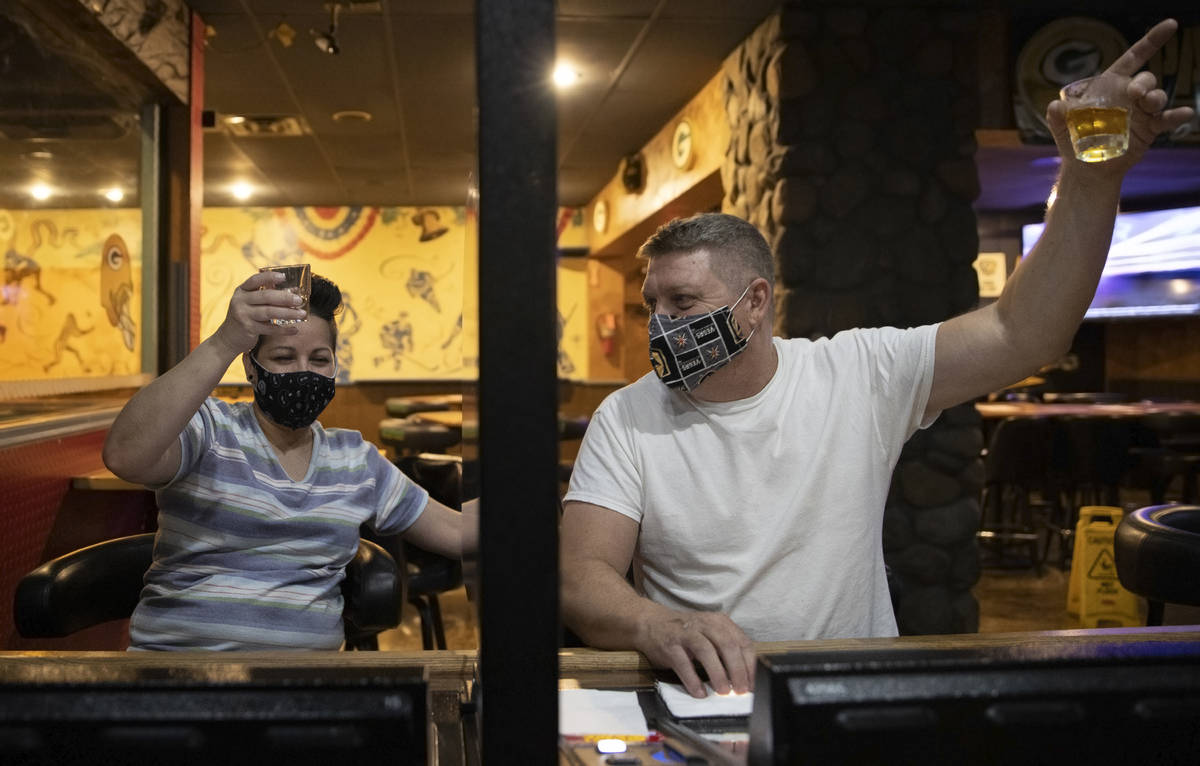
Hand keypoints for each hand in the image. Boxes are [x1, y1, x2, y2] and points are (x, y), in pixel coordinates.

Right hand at [212, 270, 305, 356]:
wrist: (228, 338)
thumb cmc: (245, 317)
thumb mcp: (250, 303)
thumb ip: (266, 297)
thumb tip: (294, 292)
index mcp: (242, 291)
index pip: (255, 280)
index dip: (269, 277)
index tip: (283, 276)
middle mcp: (240, 301)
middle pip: (266, 296)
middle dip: (285, 297)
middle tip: (299, 300)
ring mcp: (242, 315)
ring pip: (269, 312)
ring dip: (288, 313)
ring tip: (302, 314)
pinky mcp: (248, 328)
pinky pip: (269, 329)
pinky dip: (284, 330)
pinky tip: (295, 329)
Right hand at [634, 608, 755, 698]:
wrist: (651, 623)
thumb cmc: (685, 633)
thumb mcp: (709, 634)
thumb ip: (725, 650)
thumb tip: (744, 678)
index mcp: (719, 622)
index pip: (742, 642)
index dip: (750, 665)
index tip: (753, 684)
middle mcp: (704, 624)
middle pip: (727, 645)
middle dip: (737, 670)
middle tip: (741, 690)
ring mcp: (686, 633)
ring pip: (706, 651)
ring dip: (717, 673)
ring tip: (723, 691)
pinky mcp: (670, 644)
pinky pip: (683, 663)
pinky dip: (693, 679)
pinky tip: (699, 692)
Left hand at [1046, 19, 1195, 173]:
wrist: (1086, 168)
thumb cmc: (1073, 141)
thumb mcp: (1061, 127)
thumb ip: (1058, 116)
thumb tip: (1055, 106)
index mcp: (1110, 85)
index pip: (1133, 58)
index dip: (1151, 41)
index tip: (1170, 25)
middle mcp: (1129, 95)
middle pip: (1146, 79)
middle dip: (1144, 83)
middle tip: (1135, 93)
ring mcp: (1142, 112)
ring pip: (1157, 97)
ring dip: (1156, 97)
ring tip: (1149, 104)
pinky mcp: (1149, 130)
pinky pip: (1166, 120)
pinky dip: (1176, 116)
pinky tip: (1185, 113)